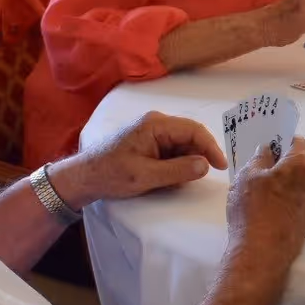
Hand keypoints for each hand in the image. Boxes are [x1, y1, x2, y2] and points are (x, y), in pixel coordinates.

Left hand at [48, 111, 225, 208]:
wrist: (83, 177)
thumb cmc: (111, 175)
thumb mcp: (146, 176)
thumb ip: (178, 170)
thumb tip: (205, 165)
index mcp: (155, 125)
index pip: (194, 130)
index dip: (211, 148)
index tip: (221, 167)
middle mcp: (156, 123)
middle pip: (190, 136)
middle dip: (198, 156)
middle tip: (203, 177)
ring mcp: (152, 131)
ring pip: (182, 144)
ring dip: (186, 162)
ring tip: (179, 181)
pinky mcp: (148, 142)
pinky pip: (172, 150)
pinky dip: (176, 164)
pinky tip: (169, 178)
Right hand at [224, 137, 304, 285]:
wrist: (262, 253)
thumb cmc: (253, 209)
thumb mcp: (247, 175)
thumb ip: (259, 157)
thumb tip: (267, 151)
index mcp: (302, 164)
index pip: (296, 142)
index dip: (281, 142)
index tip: (266, 148)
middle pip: (300, 164)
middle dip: (282, 163)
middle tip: (259, 169)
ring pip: (299, 184)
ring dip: (284, 183)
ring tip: (259, 192)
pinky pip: (298, 202)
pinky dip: (286, 200)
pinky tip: (267, 209)